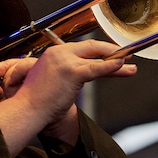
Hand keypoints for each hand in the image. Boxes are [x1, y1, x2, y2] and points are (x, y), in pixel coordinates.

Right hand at [0, 40, 135, 149]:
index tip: (111, 54)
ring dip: (117, 61)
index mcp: (54, 53)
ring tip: (130, 64)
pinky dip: (111, 66)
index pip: (82, 49)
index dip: (99, 51)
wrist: (27, 109)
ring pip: (97, 58)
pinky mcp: (72, 72)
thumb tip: (79, 78)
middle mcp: (59, 53)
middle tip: (125, 54)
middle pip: (91, 48)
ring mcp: (66, 62)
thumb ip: (64, 75)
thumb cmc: (36, 101)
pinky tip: (122, 65)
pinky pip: (96, 68)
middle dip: (111, 51)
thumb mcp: (50, 80)